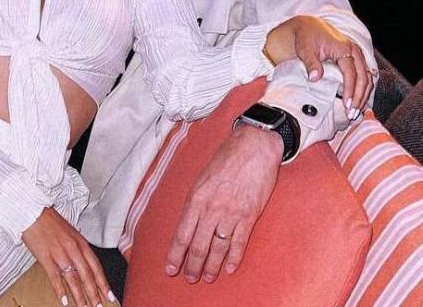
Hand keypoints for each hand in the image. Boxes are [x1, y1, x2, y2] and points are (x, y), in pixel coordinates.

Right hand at [21, 207, 114, 306]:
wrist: (34, 212)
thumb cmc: (50, 221)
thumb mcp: (70, 231)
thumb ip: (78, 246)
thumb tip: (85, 258)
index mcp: (81, 242)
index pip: (96, 266)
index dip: (103, 282)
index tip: (109, 295)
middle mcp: (73, 248)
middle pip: (87, 275)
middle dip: (94, 293)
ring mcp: (60, 253)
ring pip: (73, 279)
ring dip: (80, 296)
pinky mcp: (46, 257)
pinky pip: (55, 277)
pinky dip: (60, 291)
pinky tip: (64, 302)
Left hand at [165, 125, 282, 283]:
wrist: (253, 147)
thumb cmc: (226, 158)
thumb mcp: (202, 176)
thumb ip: (196, 200)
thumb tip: (189, 223)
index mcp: (196, 198)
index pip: (182, 234)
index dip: (176, 255)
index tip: (171, 269)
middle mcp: (211, 209)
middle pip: (198, 246)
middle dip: (192, 266)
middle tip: (189, 278)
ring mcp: (231, 214)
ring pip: (218, 249)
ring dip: (211, 267)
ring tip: (207, 277)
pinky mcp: (249, 215)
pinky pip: (239, 243)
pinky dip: (233, 258)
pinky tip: (228, 268)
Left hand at [264, 15, 373, 115]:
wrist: (308, 26)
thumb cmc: (306, 37)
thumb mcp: (305, 49)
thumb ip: (311, 63)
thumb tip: (315, 78)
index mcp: (344, 48)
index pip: (351, 74)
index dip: (350, 91)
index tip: (347, 105)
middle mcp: (354, 51)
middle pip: (364, 78)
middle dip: (359, 97)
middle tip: (352, 114)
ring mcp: (357, 54)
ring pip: (367, 78)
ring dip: (363, 95)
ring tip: (355, 111)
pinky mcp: (355, 58)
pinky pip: (364, 75)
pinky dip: (363, 89)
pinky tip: (358, 100)